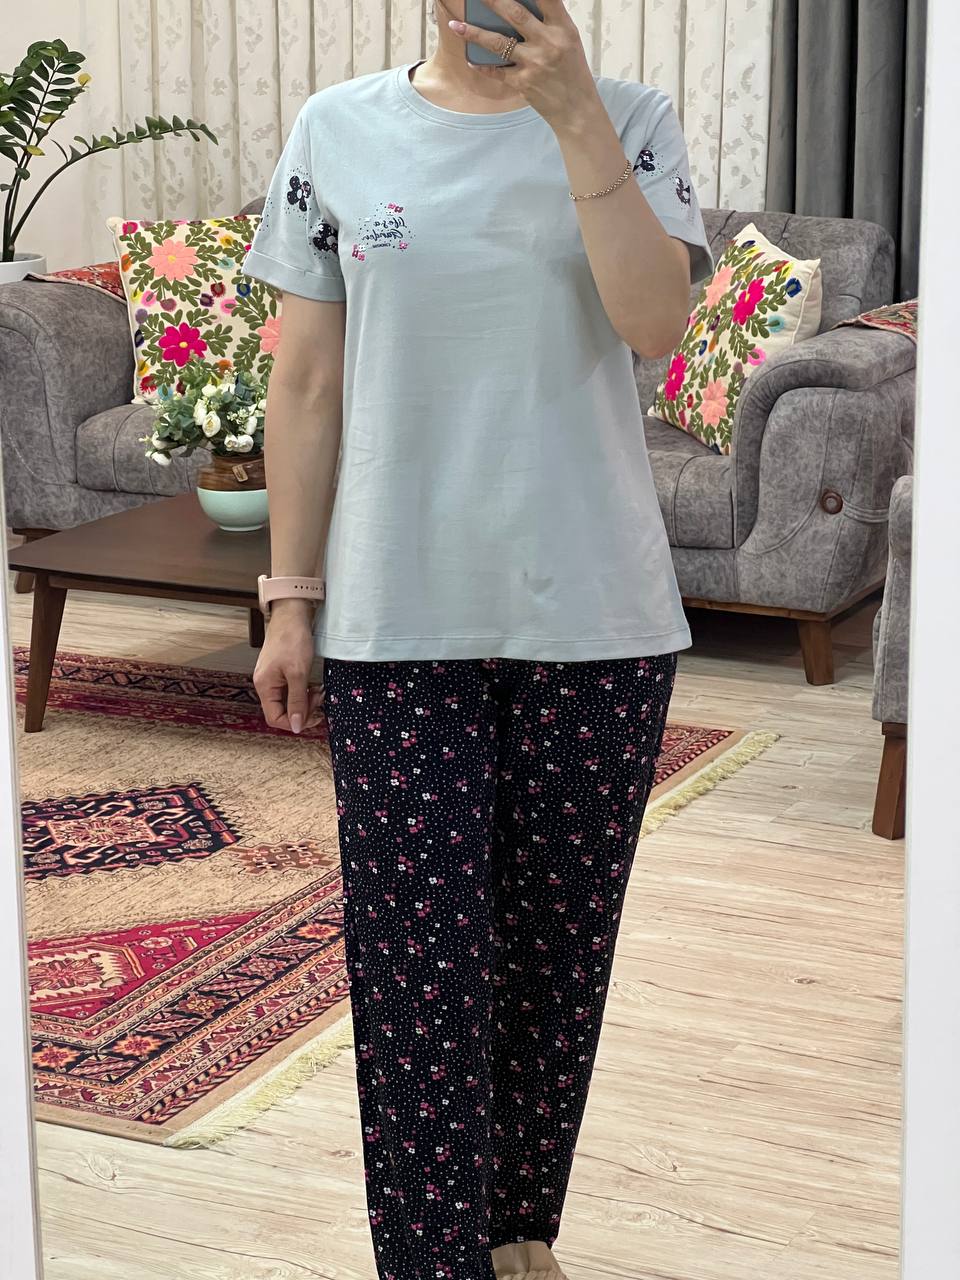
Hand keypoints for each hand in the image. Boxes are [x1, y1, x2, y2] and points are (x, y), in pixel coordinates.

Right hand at [253, 608, 324, 734]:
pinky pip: (291, 690)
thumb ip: (297, 702)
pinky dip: (304, 691)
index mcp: (265, 687)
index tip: (314, 716)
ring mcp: (272, 678)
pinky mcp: (280, 672)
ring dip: (306, 701)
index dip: (294, 722)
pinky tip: (314, 686)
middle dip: (303, 710)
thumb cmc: (292, 639)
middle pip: (282, 711)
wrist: (292, 614)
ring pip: (288, 701)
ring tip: (319, 691)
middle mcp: (265, 685)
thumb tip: (296, 727)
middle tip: (319, 700)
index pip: (275, 718)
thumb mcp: (298, 673)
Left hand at [447, 0, 601, 131]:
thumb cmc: (573, 72)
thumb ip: (550, 22)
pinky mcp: (523, 83)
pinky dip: (482, 66)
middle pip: (515, 14)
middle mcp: (548, 43)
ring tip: (456, 24)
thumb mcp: (569, 41)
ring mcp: (534, 63)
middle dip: (492, 0)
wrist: (576, 110)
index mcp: (563, 28)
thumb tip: (523, 5)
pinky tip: (471, 61)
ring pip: (497, 43)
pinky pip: (497, 71)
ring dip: (474, 33)